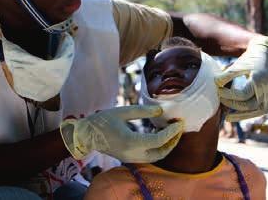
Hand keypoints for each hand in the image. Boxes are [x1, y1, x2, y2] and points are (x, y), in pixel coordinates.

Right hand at [60, 105, 183, 162]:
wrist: (88, 135)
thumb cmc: (103, 120)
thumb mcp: (122, 111)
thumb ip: (142, 111)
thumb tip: (161, 110)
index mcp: (131, 142)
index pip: (159, 140)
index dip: (172, 132)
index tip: (179, 122)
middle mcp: (133, 154)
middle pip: (161, 152)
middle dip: (173, 141)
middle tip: (178, 127)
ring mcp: (131, 158)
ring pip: (157, 157)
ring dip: (167, 145)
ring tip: (171, 130)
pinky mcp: (130, 158)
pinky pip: (150, 156)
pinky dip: (158, 147)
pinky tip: (159, 134)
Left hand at [216, 36, 267, 120]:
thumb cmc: (254, 56)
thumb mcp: (241, 63)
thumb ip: (229, 74)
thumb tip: (216, 83)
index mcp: (259, 81)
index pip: (240, 95)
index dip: (227, 94)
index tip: (217, 89)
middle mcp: (267, 90)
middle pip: (248, 105)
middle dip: (231, 104)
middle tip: (220, 99)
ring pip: (257, 111)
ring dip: (241, 115)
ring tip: (228, 117)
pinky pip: (262, 110)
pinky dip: (250, 113)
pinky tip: (239, 114)